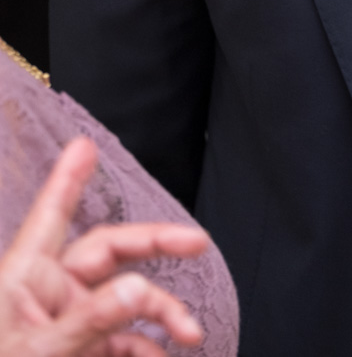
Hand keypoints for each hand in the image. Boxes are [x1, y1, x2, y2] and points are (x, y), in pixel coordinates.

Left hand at [0, 136, 208, 355]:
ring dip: (160, 314)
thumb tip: (137, 290)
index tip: (85, 145)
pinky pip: (119, 344)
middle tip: (198, 243)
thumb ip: (87, 324)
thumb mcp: (36, 355)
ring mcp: (63, 326)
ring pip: (122, 303)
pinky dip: (145, 350)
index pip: (52, 217)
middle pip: (107, 252)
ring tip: (190, 335)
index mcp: (24, 278)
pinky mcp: (75, 356)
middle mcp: (45, 294)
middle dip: (154, 246)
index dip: (69, 180)